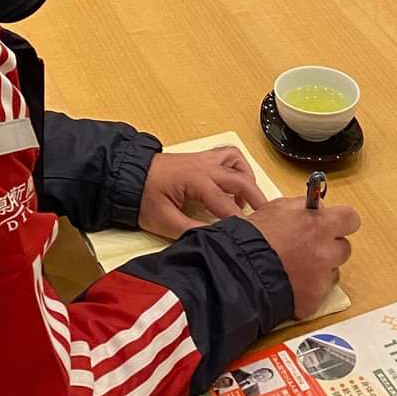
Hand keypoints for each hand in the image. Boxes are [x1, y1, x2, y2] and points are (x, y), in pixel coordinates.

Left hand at [138, 147, 268, 238]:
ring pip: (238, 162)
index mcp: (196, 180)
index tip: (252, 236)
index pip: (226, 204)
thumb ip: (190, 231)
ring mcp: (204, 158)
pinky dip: (238, 167)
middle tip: (268, 217)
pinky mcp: (202, 157)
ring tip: (249, 201)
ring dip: (248, 179)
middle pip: (241, 180)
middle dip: (257, 199)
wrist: (128, 174)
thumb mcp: (163, 221)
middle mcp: (205, 166)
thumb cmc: (143, 197)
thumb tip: (214, 239)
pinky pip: (228, 155)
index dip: (240, 222)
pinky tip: (236, 182)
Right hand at [247, 195, 359, 318]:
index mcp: (319, 225)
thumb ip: (302, 207)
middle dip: (331, 246)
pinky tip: (291, 282)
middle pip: (344, 248)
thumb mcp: (277, 208)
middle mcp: (326, 252)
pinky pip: (320, 292)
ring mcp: (321, 278)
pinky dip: (309, 288)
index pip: (351, 219)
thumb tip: (317, 208)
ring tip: (297, 266)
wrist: (239, 271)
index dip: (342, 221)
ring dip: (321, 268)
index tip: (335, 223)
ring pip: (333, 271)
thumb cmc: (253, 238)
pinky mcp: (313, 300)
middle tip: (311, 246)